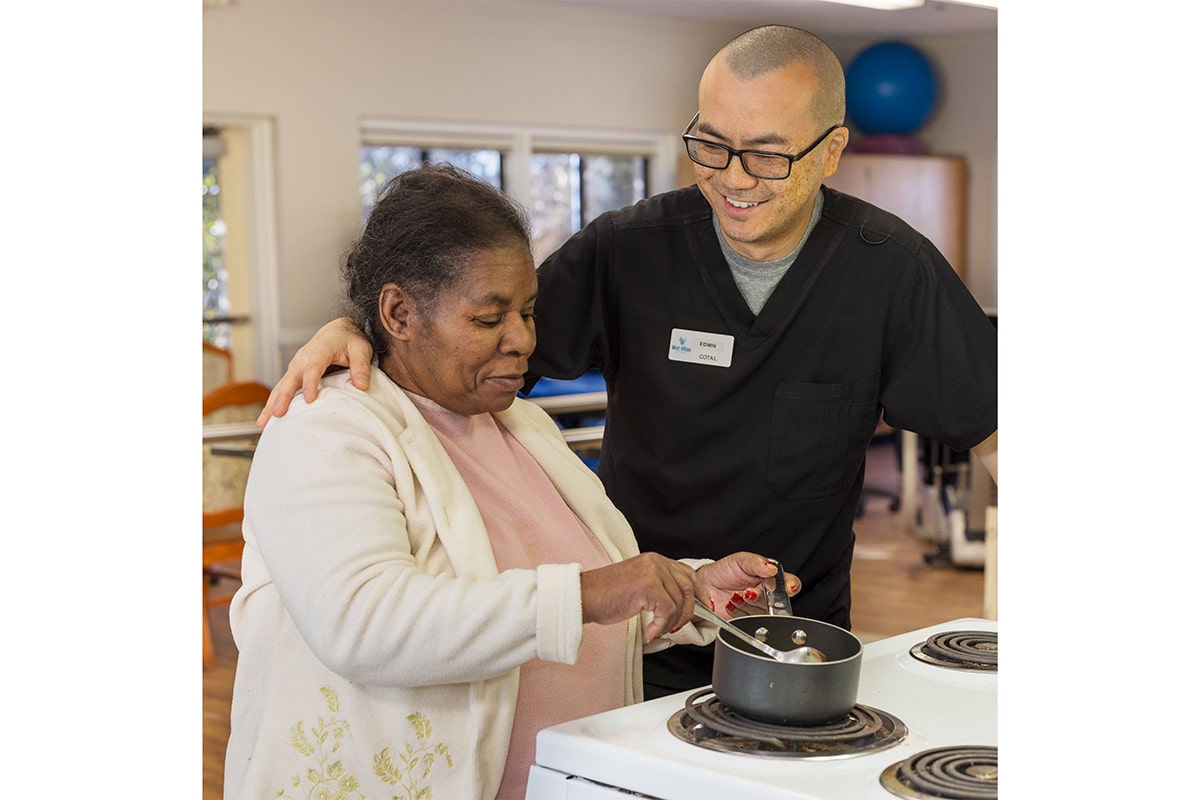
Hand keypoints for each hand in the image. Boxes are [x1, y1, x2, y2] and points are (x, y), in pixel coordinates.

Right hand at [256, 318, 374, 426]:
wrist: (338, 331)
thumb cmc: (349, 339)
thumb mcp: (361, 348)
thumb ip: (361, 366)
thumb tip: (362, 385)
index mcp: (320, 349)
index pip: (314, 367)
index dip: (310, 383)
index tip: (310, 399)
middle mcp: (303, 358)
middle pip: (291, 378)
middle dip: (284, 396)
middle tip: (278, 413)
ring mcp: (296, 366)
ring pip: (282, 386)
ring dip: (272, 403)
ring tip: (264, 422)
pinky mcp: (295, 374)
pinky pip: (282, 389)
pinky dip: (273, 403)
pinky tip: (267, 419)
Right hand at [580, 553, 709, 643]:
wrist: (583, 597)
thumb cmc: (605, 595)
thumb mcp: (638, 586)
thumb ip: (660, 588)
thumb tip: (682, 606)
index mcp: (655, 560)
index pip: (688, 573)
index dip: (700, 592)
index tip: (704, 606)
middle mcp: (656, 562)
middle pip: (688, 588)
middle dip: (688, 612)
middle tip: (676, 627)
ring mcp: (653, 572)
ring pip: (679, 603)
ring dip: (670, 624)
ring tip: (656, 630)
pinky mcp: (648, 586)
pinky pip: (668, 612)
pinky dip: (661, 627)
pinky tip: (649, 631)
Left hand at [695, 553, 800, 618]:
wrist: (704, 585)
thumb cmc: (723, 571)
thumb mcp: (740, 560)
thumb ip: (756, 563)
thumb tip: (772, 568)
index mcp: (770, 577)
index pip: (789, 583)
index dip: (789, 587)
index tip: (784, 588)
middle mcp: (767, 594)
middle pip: (777, 602)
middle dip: (761, 598)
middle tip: (748, 592)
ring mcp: (758, 608)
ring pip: (764, 613)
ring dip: (748, 605)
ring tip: (735, 596)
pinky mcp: (747, 621)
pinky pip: (750, 622)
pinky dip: (739, 612)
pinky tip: (732, 604)